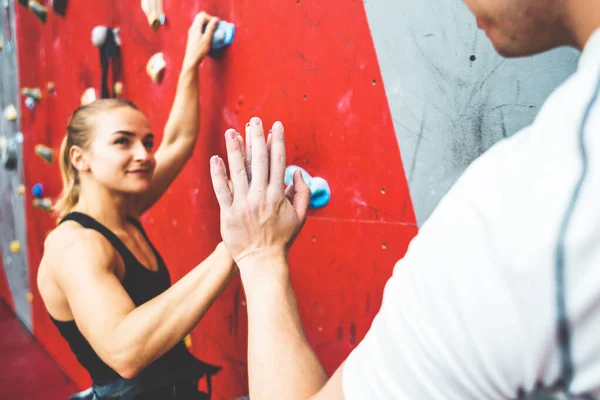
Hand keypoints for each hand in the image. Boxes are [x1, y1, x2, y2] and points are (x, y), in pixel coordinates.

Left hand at [183, 12, 218, 67]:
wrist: (191, 60)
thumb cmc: (199, 51)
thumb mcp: (207, 39)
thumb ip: (211, 28)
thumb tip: (215, 19)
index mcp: (195, 27)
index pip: (203, 16)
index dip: (211, 18)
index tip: (217, 24)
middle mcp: (192, 28)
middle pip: (200, 17)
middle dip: (209, 20)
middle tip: (215, 26)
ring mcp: (192, 32)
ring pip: (200, 22)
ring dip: (207, 24)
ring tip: (213, 31)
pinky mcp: (192, 36)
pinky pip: (199, 28)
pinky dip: (204, 29)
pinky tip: (208, 36)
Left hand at [209, 117, 310, 266]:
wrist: (263, 261)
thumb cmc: (282, 239)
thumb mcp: (300, 218)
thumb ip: (303, 195)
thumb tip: (297, 175)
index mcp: (278, 196)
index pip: (278, 162)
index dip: (277, 142)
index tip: (275, 126)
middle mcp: (261, 196)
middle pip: (259, 161)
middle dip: (256, 138)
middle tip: (253, 120)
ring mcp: (243, 204)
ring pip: (238, 172)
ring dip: (235, 150)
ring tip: (231, 133)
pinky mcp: (228, 213)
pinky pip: (221, 191)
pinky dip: (218, 175)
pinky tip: (215, 159)